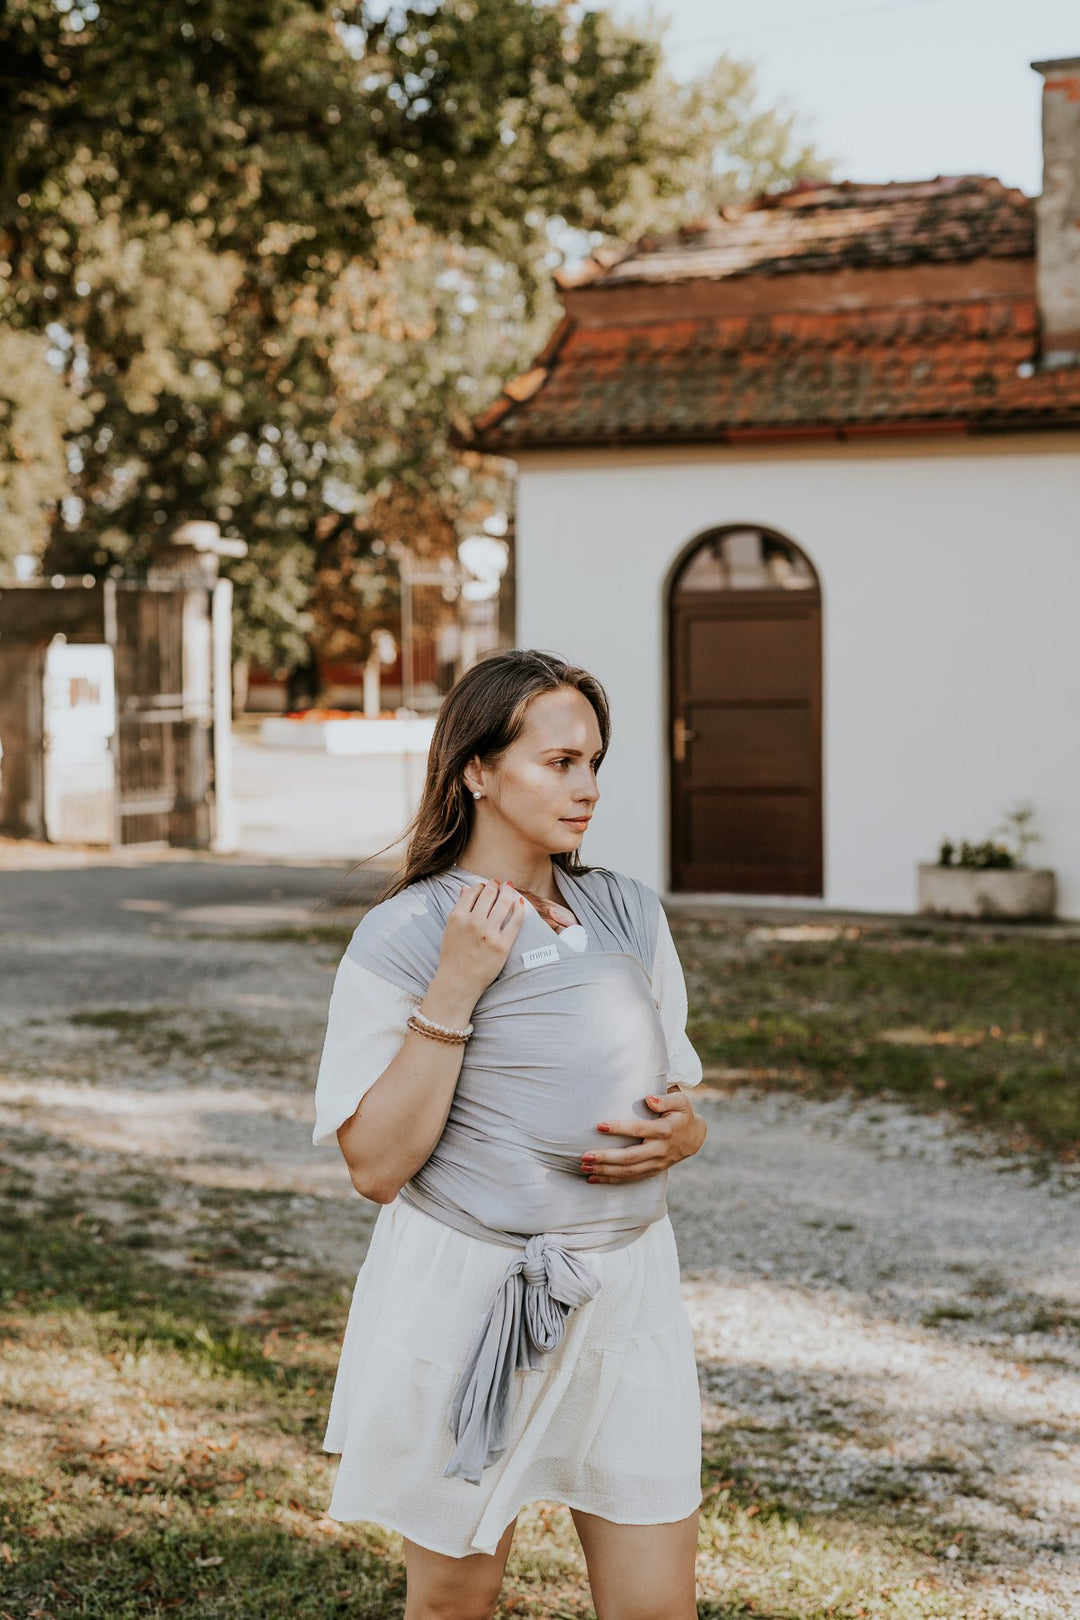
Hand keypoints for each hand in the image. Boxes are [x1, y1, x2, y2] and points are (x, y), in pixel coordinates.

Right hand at [434, 879, 525, 999]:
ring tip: (510, 889)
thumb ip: (459, 908)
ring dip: (508, 893)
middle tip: (500, 884)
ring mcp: (489, 933)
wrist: (458, 982)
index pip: (473, 892)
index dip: (481, 885)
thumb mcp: (449, 929)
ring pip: (504, 903)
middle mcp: (473, 922)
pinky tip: (520, 903)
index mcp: (458, 917)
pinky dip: (519, 909)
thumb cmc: (453, 956)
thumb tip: (466, 888)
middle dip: (496, 886)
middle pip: (489, 894)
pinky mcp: (503, 945)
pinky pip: (516, 921)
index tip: (485, 885)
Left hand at [579, 1089, 706, 1183]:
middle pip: (630, 1157)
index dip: (619, 1128)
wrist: (694, 1138)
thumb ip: (665, 1099)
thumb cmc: (682, 1115)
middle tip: (585, 1155)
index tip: (599, 1126)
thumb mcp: (680, 1102)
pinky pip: (630, 1178)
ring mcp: (656, 1164)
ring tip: (584, 1167)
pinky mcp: (652, 1171)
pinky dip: (611, 1180)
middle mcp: (660, 1150)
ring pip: (628, 1171)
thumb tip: (648, 1099)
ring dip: (605, 1171)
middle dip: (606, 1158)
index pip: (639, 1130)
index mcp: (665, 1130)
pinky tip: (593, 1178)